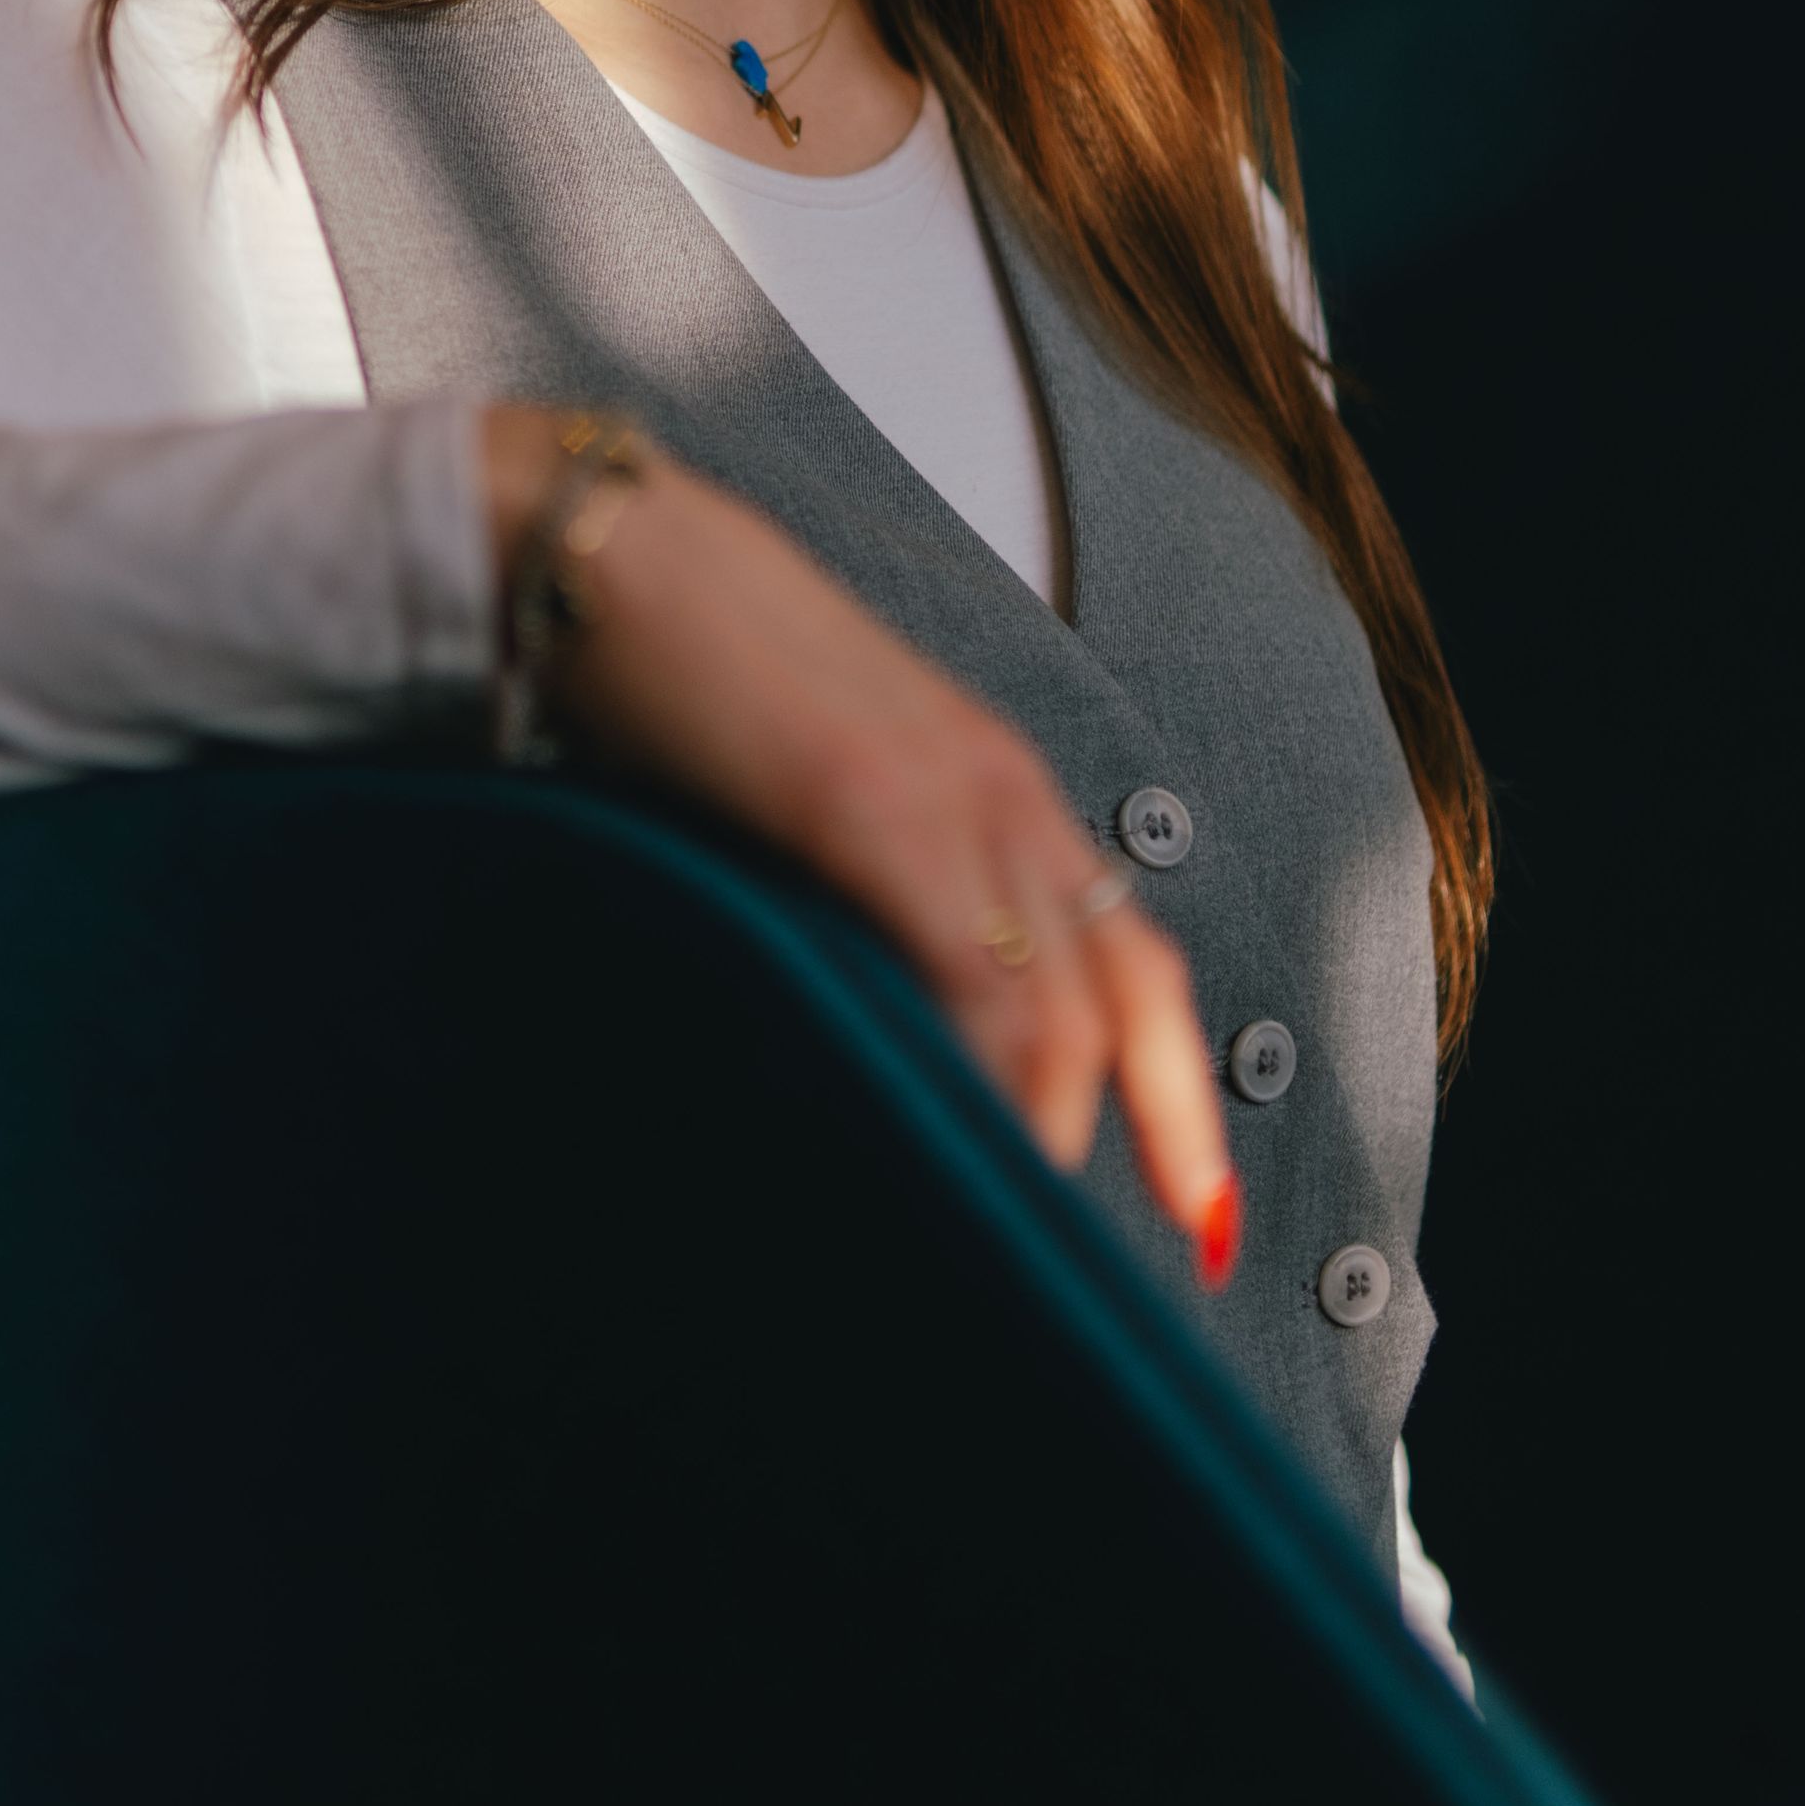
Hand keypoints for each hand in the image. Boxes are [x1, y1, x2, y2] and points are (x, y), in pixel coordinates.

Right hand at [482, 410, 1238, 1274]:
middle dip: (1129, 1142)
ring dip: (1036, 1137)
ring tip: (984, 1232)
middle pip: (1122, 1005)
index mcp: (991, 784)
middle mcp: (999, 791)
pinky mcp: (867, 804)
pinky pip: (971, 977)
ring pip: (1059, 1013)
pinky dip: (980, 1079)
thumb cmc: (675, 666)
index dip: (1178, 1102)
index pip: (1130, 967)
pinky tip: (948, 1145)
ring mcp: (943, 796)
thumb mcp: (805, 782)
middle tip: (1075, 1262)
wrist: (603, 542)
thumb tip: (851, 1004)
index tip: (1201, 1217)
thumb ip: (856, 884)